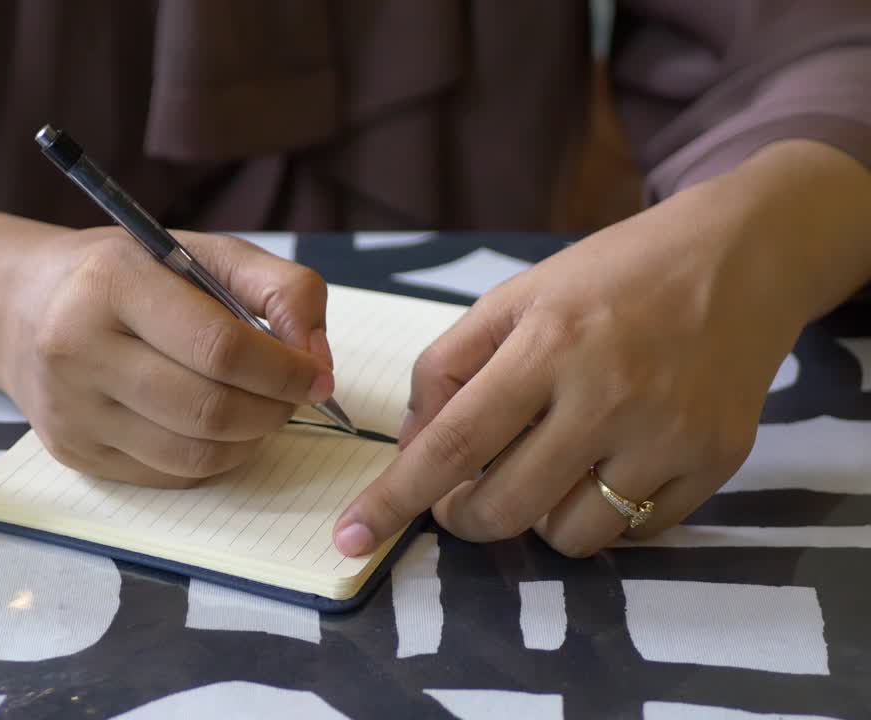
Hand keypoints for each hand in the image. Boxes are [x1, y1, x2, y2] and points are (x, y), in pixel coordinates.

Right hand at [0, 227, 333, 486]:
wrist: (23, 308)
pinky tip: (220, 428)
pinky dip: (215, 458)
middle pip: (209, 409)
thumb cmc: (128, 276)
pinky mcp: (74, 453)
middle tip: (296, 396)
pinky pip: (170, 476)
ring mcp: (71, 409)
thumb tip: (317, 359)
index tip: (318, 375)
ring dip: (251, 439)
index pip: (220, 348)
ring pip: (194, 455)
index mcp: (112, 283)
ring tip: (262, 409)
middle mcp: (78, 349)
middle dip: (274, 410)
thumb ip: (280, 289)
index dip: (285, 371)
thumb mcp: (203, 252)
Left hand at [332, 139, 870, 557]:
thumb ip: (450, 367)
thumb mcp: (516, 297)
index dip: (395, 498)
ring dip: (535, 517)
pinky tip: (604, 465)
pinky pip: (634, 533)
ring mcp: (668, 436)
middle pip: (505, 508)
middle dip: (462, 517)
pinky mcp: (715, 462)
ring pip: (568, 536)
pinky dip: (601, 513)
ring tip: (545, 466)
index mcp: (548, 344)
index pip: (454, 444)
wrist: (740, 257)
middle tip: (460, 495)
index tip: (350, 535)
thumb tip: (414, 448)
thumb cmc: (611, 277)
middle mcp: (609, 396)